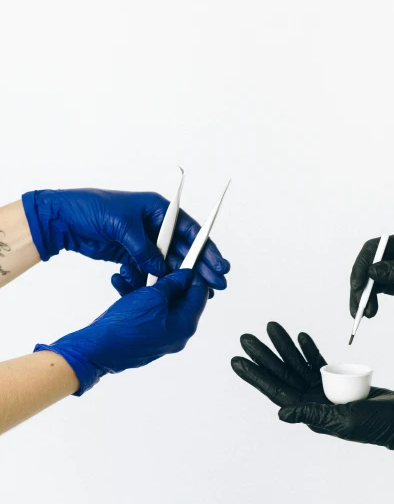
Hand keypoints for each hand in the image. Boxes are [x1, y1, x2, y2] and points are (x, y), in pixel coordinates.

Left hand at [21, 189, 229, 292]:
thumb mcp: (122, 226)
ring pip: (168, 264)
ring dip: (179, 278)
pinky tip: (158, 290)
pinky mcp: (132, 256)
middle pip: (184, 250)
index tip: (219, 265)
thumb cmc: (92, 209)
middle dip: (200, 268)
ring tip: (193, 294)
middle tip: (216, 286)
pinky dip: (153, 281)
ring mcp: (144, 242)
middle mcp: (155, 226)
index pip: (191, 230)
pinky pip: (149, 271)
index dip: (207, 249)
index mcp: (159, 210)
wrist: (64, 219)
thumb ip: (144, 249)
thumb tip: (161, 270)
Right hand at [35, 269, 207, 393]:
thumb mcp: (152, 297)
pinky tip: (121, 282)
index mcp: (185, 325)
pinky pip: (145, 311)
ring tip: (128, 271)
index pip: (200, 295)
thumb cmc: (125, 328)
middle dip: (163, 276)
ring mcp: (159, 335)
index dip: (193, 274)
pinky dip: (134, 296)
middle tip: (153, 262)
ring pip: (158, 302)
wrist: (96, 351)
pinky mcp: (143, 334)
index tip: (185, 259)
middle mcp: (175, 333)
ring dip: (144, 283)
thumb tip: (186, 275)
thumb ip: (172, 284)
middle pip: (178, 297)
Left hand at [231, 322, 393, 485]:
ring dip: (284, 347)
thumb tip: (281, 412)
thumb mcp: (345, 420)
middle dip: (264, 355)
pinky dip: (307, 349)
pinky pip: (317, 363)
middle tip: (246, 337)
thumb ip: (313, 414)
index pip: (276, 390)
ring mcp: (325, 391)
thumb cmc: (378, 424)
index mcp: (310, 413)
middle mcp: (313, 402)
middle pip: (282, 374)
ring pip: (297, 364)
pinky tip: (299, 336)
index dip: (256, 375)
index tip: (237, 360)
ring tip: (271, 327)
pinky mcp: (339, 382)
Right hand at [350, 230, 393, 356]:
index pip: (376, 247)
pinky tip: (370, 311)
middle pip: (370, 264)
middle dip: (361, 283)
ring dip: (364, 295)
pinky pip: (379, 291)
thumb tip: (372, 271)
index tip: (358, 283)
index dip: (363, 263)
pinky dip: (371, 300)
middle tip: (358, 303)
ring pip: (372, 279)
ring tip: (366, 313)